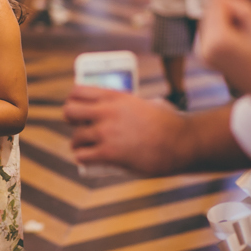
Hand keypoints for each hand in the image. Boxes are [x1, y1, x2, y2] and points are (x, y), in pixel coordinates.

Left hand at [63, 86, 188, 176]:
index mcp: (115, 96)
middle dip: (71, 120)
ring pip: (75, 137)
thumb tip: (126, 110)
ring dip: (79, 143)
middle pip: (69, 111)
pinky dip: (83, 159)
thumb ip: (130, 105)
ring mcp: (105, 132)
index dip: (74, 100)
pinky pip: (82, 156)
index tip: (78, 107)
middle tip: (79, 126)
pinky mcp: (108, 153)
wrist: (182, 142)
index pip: (78, 91)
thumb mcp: (146, 103)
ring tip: (85, 147)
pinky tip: (87, 160)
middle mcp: (106, 112)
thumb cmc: (170, 123)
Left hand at [198, 0, 250, 116]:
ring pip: (210, 20)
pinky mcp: (203, 55)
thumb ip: (239, 6)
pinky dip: (222, 26)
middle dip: (227, 6)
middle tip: (247, 19)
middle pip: (212, 11)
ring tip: (245, 34)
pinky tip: (238, 37)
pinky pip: (210, 30)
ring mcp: (202, 53)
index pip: (218, 5)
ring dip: (225, 17)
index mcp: (218, 40)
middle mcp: (204, 47)